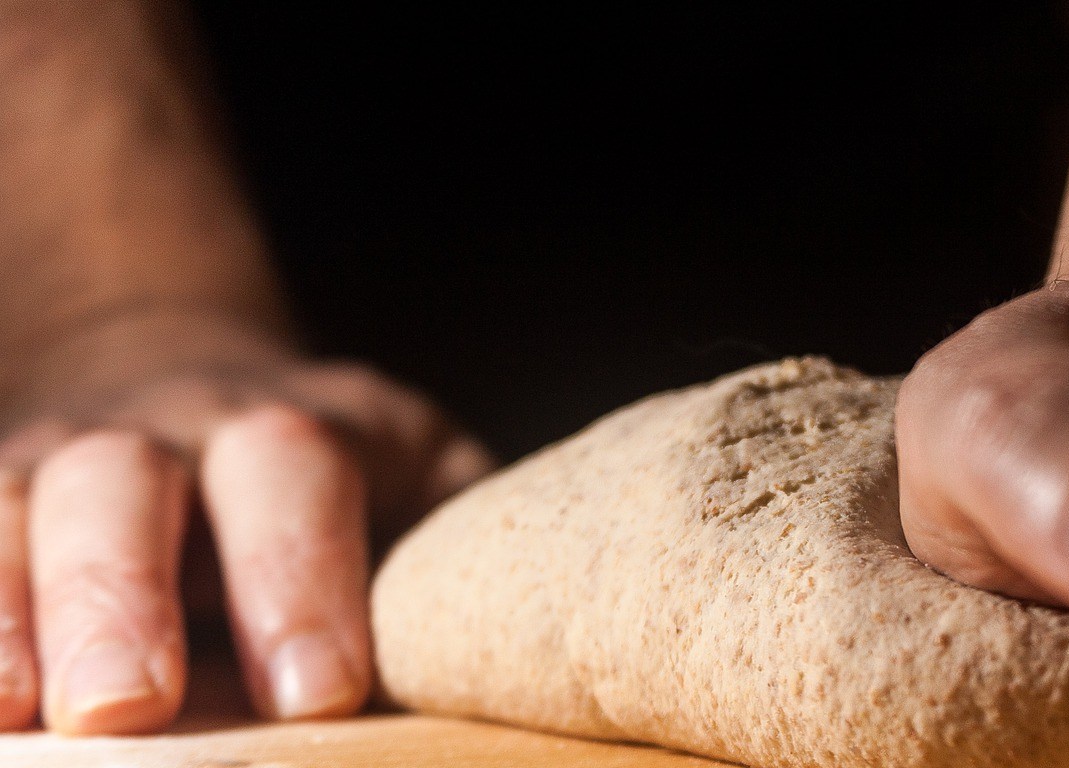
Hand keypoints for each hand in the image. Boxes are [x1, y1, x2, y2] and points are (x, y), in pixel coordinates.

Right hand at [0, 317, 489, 734]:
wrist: (213, 412)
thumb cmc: (358, 502)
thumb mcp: (430, 501)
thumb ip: (457, 571)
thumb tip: (523, 670)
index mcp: (304, 428)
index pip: (298, 473)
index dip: (301, 574)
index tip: (320, 692)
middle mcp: (165, 431)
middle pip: (122, 480)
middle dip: (120, 594)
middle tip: (133, 706)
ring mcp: (55, 465)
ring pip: (8, 509)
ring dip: (3, 611)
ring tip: (14, 713)